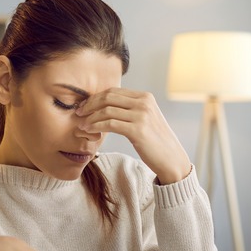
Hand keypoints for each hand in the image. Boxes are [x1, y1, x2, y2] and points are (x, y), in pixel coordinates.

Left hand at [76, 88, 190, 183]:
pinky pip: (110, 124)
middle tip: (78, 113)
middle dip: (90, 104)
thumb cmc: (156, 142)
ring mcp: (142, 115)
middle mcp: (144, 103)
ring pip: (107, 110)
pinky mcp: (138, 130)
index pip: (114, 91)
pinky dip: (96, 126)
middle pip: (108, 97)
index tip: (84, 106)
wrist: (172, 159)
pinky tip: (89, 131)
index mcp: (145, 97)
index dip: (96, 97)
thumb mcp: (146, 119)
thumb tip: (107, 106)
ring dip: (90, 117)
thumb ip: (131, 110)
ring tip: (82, 125)